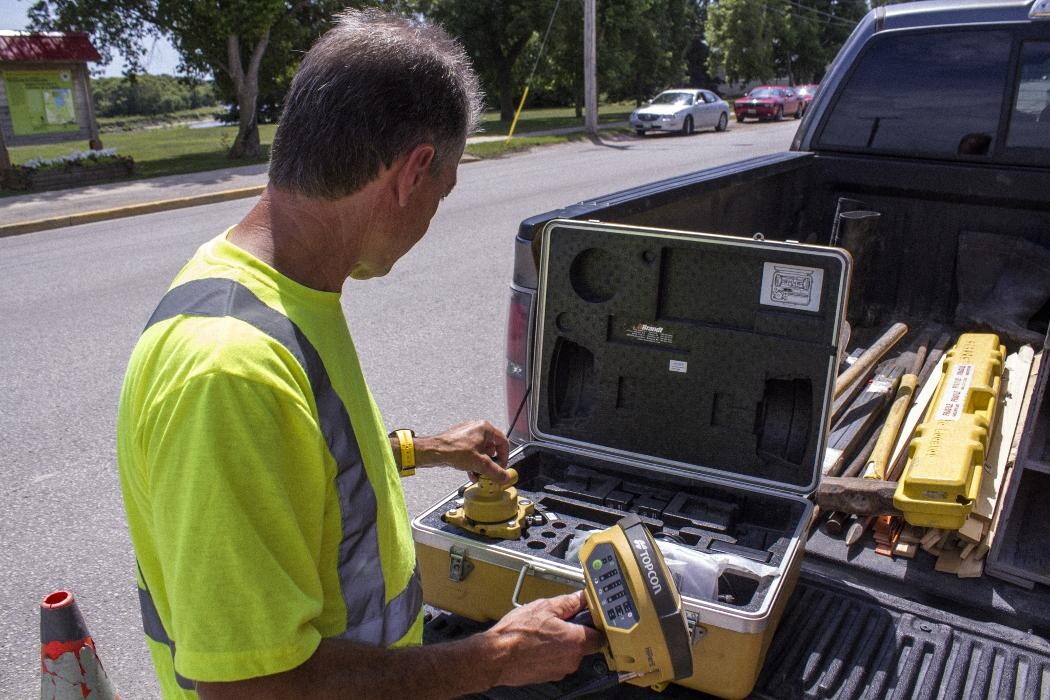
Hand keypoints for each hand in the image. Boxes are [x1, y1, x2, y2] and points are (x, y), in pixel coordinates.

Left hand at [415, 421, 510, 483]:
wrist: (433, 452)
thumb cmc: (453, 450)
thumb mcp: (480, 463)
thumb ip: (495, 471)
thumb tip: (505, 477)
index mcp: (485, 428)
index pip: (503, 442)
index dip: (505, 457)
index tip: (502, 467)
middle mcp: (476, 429)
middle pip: (492, 448)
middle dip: (491, 463)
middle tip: (491, 472)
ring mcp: (467, 435)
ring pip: (481, 452)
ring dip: (482, 465)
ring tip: (479, 475)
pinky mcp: (459, 442)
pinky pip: (471, 453)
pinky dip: (473, 463)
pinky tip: (471, 473)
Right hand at [481, 591, 604, 686]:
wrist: (495, 656)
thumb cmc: (517, 634)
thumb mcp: (544, 607)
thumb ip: (568, 602)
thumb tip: (581, 598)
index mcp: (576, 641)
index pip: (599, 634)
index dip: (593, 623)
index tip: (586, 615)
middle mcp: (572, 660)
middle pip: (584, 644)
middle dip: (574, 632)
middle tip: (558, 620)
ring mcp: (560, 670)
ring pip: (569, 653)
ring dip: (560, 642)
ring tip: (542, 631)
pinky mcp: (548, 676)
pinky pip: (556, 661)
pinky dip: (550, 653)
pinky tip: (535, 643)